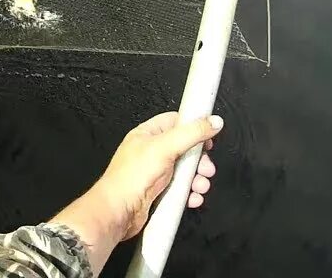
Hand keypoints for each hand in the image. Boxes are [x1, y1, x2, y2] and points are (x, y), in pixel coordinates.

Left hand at [51, 112, 222, 273]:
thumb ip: (192, 133)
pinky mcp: (159, 192)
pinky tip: (192, 197)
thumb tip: (213, 121)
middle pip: (185, 149)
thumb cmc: (129, 178)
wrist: (119, 211)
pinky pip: (181, 190)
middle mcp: (151, 152)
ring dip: (197, 179)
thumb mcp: (165, 147)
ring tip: (199, 185)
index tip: (209, 134)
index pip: (175, 122)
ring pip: (185, 172)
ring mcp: (155, 173)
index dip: (193, 126)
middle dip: (199, 160)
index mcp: (148, 134)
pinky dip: (190, 194)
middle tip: (205, 168)